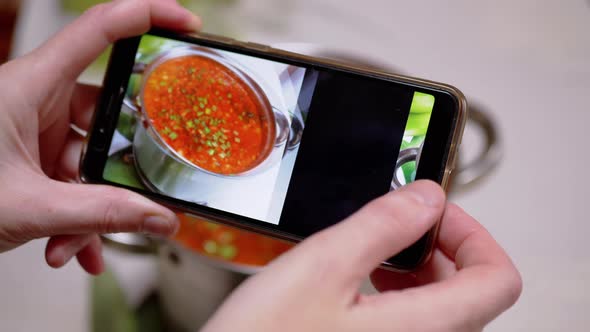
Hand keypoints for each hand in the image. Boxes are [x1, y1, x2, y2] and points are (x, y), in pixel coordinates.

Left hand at [0, 0, 199, 273]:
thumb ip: (100, 215)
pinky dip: (78, 215)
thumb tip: (158, 218)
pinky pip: (72, 178)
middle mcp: (33, 102)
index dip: (146, 16)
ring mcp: (34, 130)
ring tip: (79, 240)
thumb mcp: (27, 207)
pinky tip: (69, 246)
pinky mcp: (32, 157)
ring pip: (90, 157)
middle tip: (139, 186)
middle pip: (106, 112)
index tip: (185, 22)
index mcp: (27, 87)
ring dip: (93, 205)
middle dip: (121, 162)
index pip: (97, 31)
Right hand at [202, 181, 521, 331]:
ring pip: (445, 309)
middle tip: (403, 225)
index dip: (474, 235)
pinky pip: (417, 324)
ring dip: (422, 270)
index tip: (433, 213)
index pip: (498, 278)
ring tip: (380, 253)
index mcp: (426, 328)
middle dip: (443, 247)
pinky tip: (365, 283)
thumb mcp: (322, 267)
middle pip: (475, 292)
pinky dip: (403, 294)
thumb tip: (426, 198)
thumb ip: (383, 226)